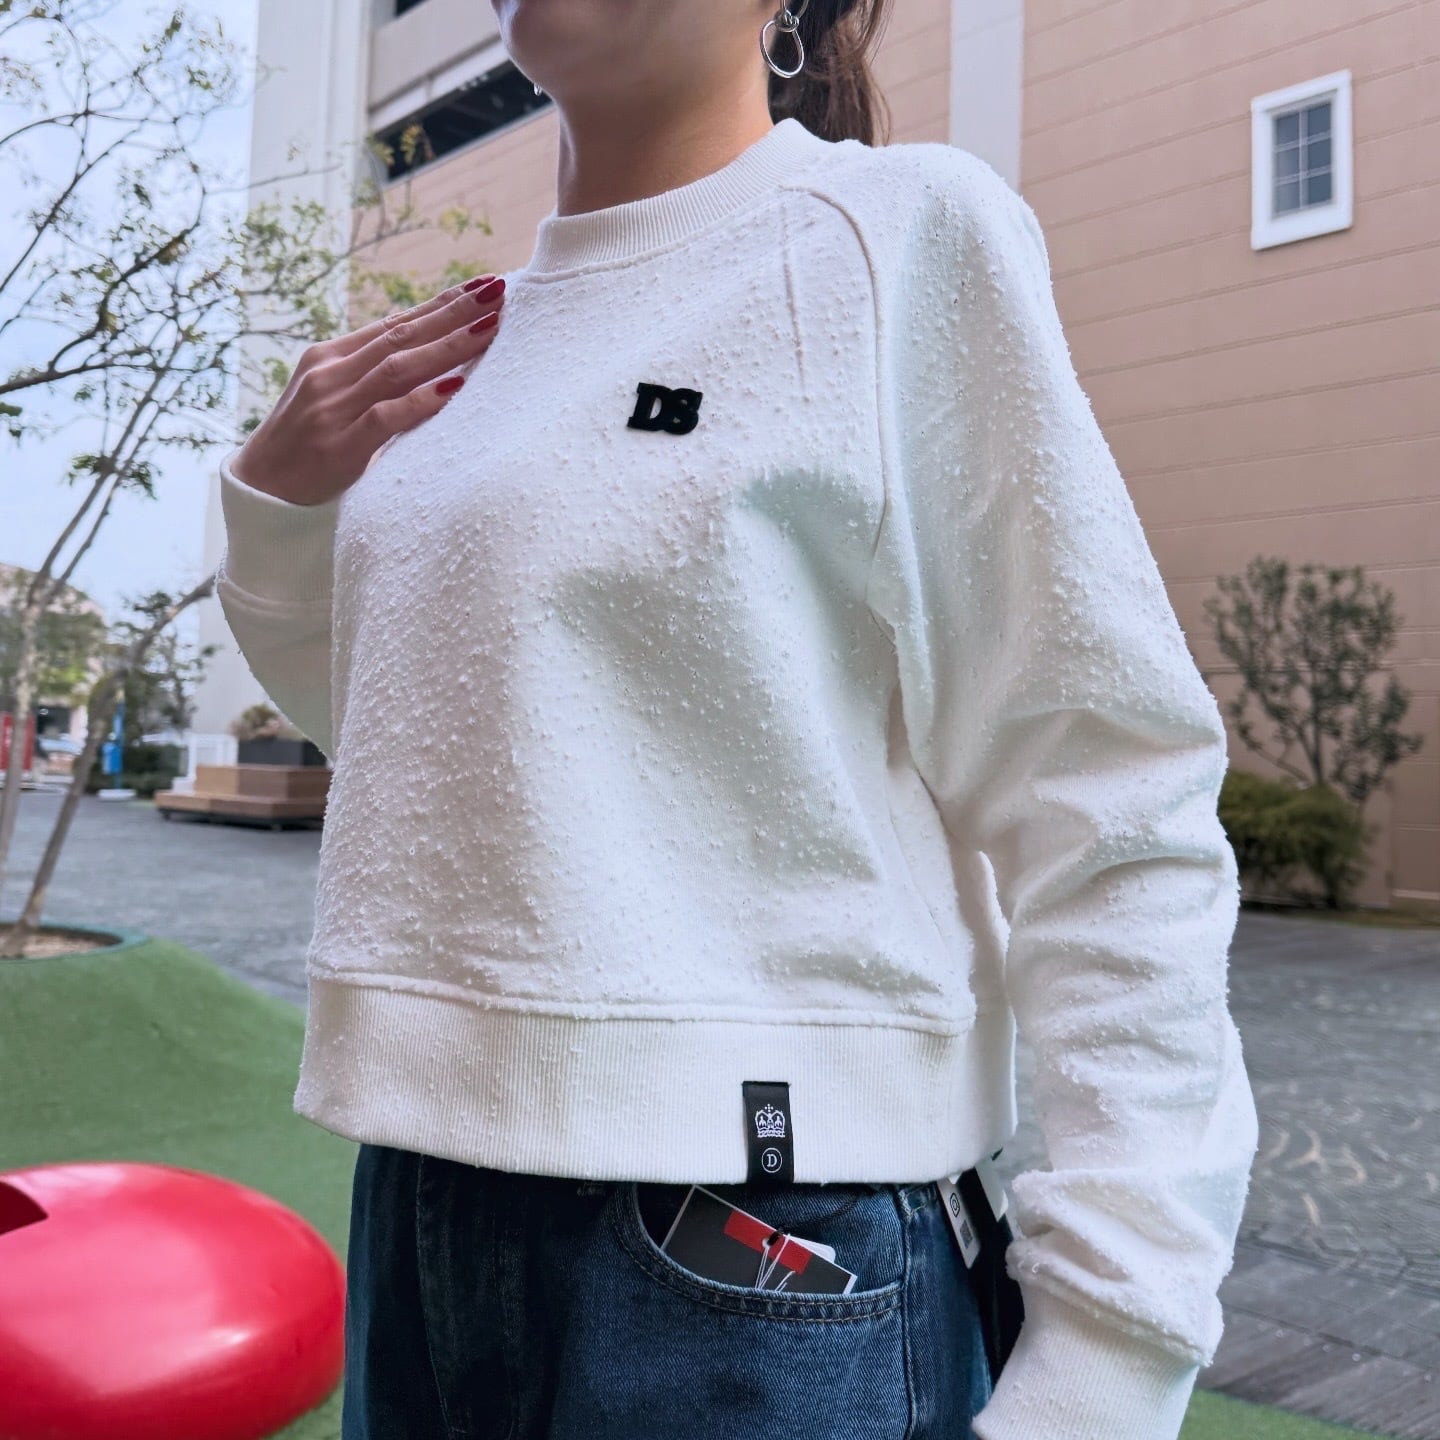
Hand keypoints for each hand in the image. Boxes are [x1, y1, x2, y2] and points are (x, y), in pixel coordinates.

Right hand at [230, 276, 506, 506]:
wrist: (261, 489)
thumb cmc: (307, 443)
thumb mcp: (332, 395)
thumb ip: (368, 371)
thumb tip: (413, 339)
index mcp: (332, 357)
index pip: (396, 323)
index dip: (440, 303)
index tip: (482, 284)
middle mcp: (332, 373)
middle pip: (403, 335)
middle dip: (453, 312)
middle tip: (497, 291)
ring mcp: (334, 407)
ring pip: (398, 367)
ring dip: (447, 346)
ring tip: (489, 327)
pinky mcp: (339, 445)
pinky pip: (386, 416)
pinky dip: (422, 401)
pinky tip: (455, 386)